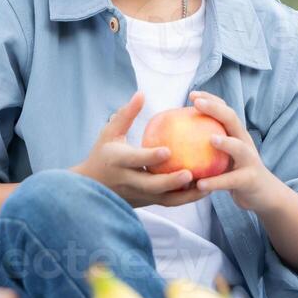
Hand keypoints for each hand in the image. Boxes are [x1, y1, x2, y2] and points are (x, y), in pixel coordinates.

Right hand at [70, 91, 210, 207]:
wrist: (91, 187)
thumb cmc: (102, 154)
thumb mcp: (109, 133)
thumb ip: (126, 115)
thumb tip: (142, 93)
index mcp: (118, 161)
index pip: (136, 160)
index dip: (151, 157)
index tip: (168, 150)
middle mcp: (128, 181)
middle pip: (151, 185)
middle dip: (171, 182)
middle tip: (190, 173)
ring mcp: (137, 195)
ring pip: (163, 199)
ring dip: (185, 196)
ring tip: (206, 187)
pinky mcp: (145, 203)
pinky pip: (167, 202)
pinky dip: (185, 199)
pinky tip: (203, 190)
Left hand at [186, 90, 288, 212]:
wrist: (264, 195)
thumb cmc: (236, 173)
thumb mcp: (224, 156)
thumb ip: (207, 146)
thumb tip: (175, 138)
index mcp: (237, 135)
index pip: (225, 110)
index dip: (211, 100)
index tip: (192, 95)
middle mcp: (245, 143)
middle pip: (233, 120)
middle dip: (216, 109)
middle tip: (197, 103)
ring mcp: (250, 161)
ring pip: (240, 148)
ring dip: (226, 143)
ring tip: (210, 140)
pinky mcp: (250, 180)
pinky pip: (232, 181)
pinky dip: (216, 182)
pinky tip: (200, 184)